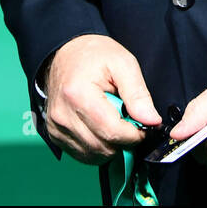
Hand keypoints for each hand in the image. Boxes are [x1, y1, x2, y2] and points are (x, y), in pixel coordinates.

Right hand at [43, 34, 162, 165]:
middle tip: (129, 120)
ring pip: (94, 155)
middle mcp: (62, 114)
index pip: (112, 132)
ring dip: (111, 146)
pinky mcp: (54, 134)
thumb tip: (151, 121)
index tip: (143, 125)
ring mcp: (56, 127)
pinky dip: (97, 147)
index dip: (135, 134)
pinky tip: (101, 127)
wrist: (65, 53)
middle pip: (103, 147)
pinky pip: (82, 154)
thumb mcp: (123, 63)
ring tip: (114, 121)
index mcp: (78, 94)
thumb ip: (138, 93)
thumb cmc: (93, 55)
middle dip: (123, 140)